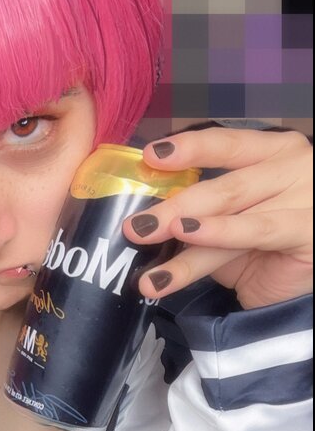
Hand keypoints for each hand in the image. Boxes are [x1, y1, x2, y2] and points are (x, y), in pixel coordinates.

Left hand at [122, 128, 312, 308]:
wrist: (302, 288)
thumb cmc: (264, 250)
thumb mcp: (229, 225)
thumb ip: (202, 211)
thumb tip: (145, 214)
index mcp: (274, 152)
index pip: (228, 143)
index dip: (189, 148)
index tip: (149, 156)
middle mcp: (294, 166)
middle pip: (224, 184)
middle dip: (173, 204)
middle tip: (134, 225)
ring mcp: (306, 195)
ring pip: (232, 209)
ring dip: (182, 226)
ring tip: (145, 238)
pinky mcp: (308, 229)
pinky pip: (255, 231)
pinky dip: (217, 234)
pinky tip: (187, 236)